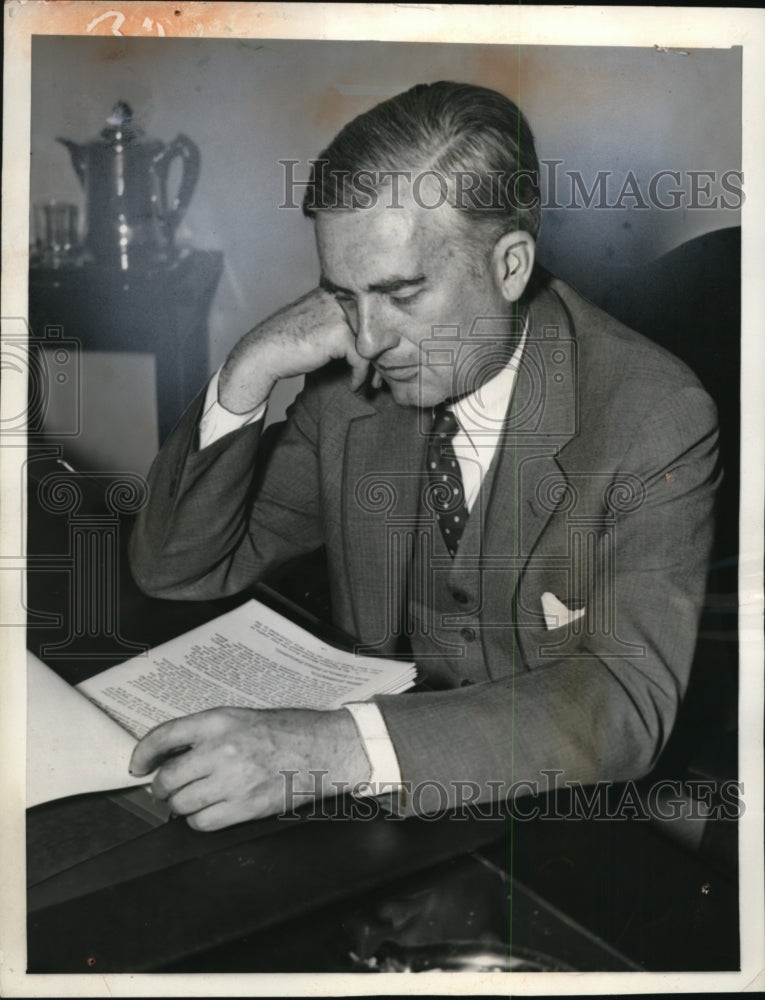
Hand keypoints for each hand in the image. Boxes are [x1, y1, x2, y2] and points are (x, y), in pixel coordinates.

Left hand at [129, 706, 369, 830]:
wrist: (324, 748)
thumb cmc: (288, 731)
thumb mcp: (242, 718)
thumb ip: (207, 733)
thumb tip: (170, 755)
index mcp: (219, 720)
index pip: (164, 736)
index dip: (143, 753)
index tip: (138, 765)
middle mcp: (221, 749)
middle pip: (168, 779)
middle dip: (162, 788)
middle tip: (166, 789)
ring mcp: (233, 780)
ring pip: (182, 804)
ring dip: (181, 805)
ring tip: (193, 798)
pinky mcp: (245, 806)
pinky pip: (203, 823)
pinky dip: (199, 820)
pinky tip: (210, 810)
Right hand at [218, 288, 371, 412]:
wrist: (263, 352)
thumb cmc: (289, 343)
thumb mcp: (320, 326)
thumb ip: (344, 325)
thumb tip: (377, 340)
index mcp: (336, 292)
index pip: (370, 314)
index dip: (376, 341)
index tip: (376, 363)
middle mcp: (341, 298)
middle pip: (377, 328)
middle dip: (380, 356)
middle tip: (380, 379)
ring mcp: (340, 314)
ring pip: (373, 344)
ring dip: (374, 369)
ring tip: (370, 384)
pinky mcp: (339, 334)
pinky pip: (362, 359)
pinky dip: (359, 376)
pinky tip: (352, 386)